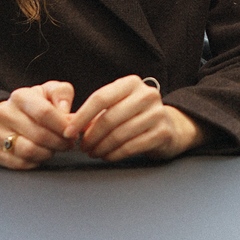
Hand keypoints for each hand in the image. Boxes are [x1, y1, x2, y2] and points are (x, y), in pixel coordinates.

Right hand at [0, 82, 76, 170]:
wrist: (11, 115)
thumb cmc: (37, 103)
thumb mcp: (51, 91)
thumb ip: (62, 95)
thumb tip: (66, 114)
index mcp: (19, 96)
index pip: (44, 113)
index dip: (62, 125)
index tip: (73, 132)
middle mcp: (4, 114)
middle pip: (38, 134)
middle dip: (59, 141)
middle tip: (69, 143)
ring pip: (29, 151)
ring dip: (49, 152)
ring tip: (57, 148)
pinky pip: (21, 163)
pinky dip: (36, 161)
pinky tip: (43, 153)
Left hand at [63, 75, 205, 162]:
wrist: (171, 126)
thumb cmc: (136, 115)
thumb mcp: (118, 105)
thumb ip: (96, 113)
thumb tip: (72, 126)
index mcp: (131, 83)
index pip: (100, 97)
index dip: (81, 116)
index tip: (69, 131)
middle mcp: (146, 95)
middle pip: (109, 118)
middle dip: (91, 136)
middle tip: (83, 147)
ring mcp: (157, 113)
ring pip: (119, 134)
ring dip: (101, 147)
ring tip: (94, 153)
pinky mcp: (162, 132)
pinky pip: (131, 147)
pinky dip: (114, 154)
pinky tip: (107, 156)